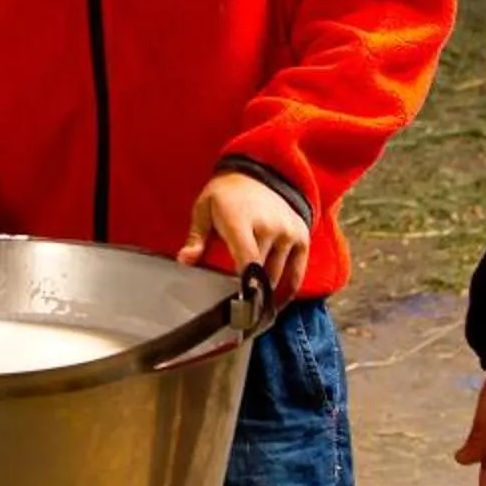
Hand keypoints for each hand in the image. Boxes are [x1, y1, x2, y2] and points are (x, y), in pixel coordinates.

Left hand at [180, 171, 310, 305]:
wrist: (256, 174)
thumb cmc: (224, 196)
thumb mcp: (203, 210)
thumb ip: (196, 238)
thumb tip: (184, 261)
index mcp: (241, 221)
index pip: (247, 260)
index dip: (245, 286)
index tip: (238, 306)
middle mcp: (270, 227)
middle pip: (262, 273)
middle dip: (250, 292)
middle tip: (238, 310)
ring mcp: (288, 233)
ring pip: (278, 275)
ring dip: (266, 292)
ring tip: (254, 309)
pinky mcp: (301, 237)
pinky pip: (297, 272)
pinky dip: (289, 290)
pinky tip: (277, 304)